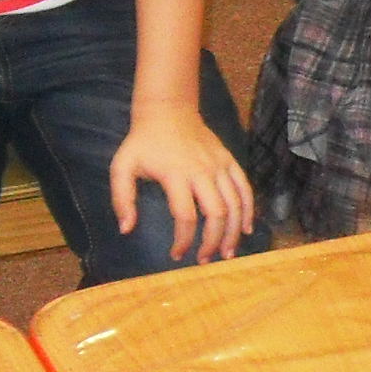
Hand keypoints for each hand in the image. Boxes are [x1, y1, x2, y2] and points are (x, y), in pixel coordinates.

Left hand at [109, 104, 255, 262]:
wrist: (168, 111)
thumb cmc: (143, 143)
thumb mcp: (122, 167)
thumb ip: (122, 199)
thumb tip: (126, 229)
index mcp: (176, 175)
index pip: (185, 215)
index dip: (183, 240)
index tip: (176, 255)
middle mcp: (202, 171)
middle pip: (217, 213)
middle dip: (213, 241)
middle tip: (206, 260)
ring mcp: (220, 166)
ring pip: (235, 204)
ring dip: (234, 231)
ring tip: (228, 252)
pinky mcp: (230, 162)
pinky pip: (245, 189)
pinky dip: (249, 210)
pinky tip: (247, 228)